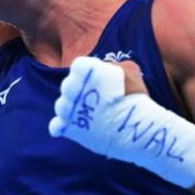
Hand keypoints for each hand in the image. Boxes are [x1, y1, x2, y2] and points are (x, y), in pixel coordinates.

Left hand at [48, 56, 194, 187]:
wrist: (137, 128)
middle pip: (68, 86)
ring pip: (62, 105)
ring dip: (72, 108)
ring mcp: (68, 108)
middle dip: (79, 91)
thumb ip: (114, 65)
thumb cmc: (136, 98)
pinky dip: (62, 126)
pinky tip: (74, 125)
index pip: (78, 66)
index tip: (98, 81)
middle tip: (95, 99)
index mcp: (85, 70)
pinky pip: (57, 125)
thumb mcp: (131, 71)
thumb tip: (105, 66)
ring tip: (88, 114)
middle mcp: (72, 87)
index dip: (88, 73)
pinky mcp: (69, 128)